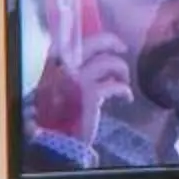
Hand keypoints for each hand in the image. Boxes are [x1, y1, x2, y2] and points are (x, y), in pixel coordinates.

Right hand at [31, 30, 131, 145]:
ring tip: (124, 80)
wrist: (51, 140)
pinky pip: (116, 86)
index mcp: (53, 64)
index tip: (110, 43)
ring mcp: (77, 80)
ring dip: (122, 70)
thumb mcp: (55, 88)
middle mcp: (64, 67)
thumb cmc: (54, 116)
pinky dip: (125, 91)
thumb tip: (93, 59)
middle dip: (113, 43)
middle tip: (122, 50)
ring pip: (109, 63)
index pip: (76, 40)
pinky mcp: (90, 96)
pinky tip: (127, 98)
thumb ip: (68, 72)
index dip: (98, 38)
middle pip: (96, 42)